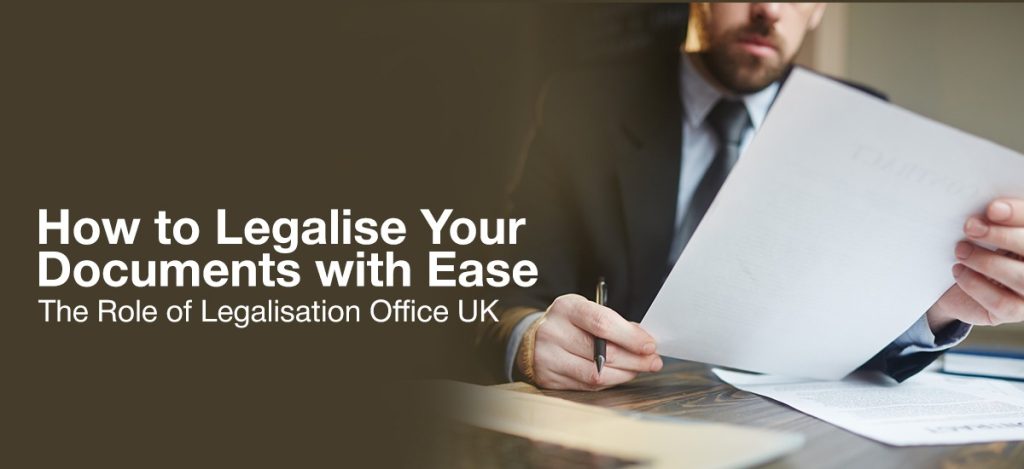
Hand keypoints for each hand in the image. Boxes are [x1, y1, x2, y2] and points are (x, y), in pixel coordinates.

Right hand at [519, 294, 662, 389]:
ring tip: (638, 369)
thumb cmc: (568, 322)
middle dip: (634, 359)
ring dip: (624, 374)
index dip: (630, 337)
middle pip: (602, 353)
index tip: (650, 345)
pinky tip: (619, 375)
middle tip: (653, 361)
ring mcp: (548, 358)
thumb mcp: (586, 310)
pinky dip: (608, 382)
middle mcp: (553, 332)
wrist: (532, 338)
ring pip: (596, 374)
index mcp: (566, 308)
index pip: (602, 323)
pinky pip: (587, 386)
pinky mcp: (549, 379)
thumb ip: (613, 324)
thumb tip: (644, 341)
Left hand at [927, 198, 1023, 329]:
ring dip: (986, 261)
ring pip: (1021, 278)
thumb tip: (990, 209)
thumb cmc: (977, 248)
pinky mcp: (1017, 312)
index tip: (993, 209)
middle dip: (1002, 236)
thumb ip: (993, 220)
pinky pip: (1002, 302)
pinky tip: (958, 271)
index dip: (1019, 214)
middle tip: (971, 227)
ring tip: (960, 250)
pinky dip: (976, 285)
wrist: (955, 286)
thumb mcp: (985, 230)